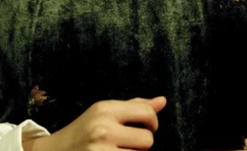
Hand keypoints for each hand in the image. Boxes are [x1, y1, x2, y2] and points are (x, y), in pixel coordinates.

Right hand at [23, 96, 166, 150]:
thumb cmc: (84, 131)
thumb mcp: (104, 113)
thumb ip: (134, 107)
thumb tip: (162, 101)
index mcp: (105, 109)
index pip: (146, 113)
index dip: (153, 123)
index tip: (147, 128)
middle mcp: (103, 129)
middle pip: (147, 140)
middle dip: (141, 144)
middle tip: (127, 144)